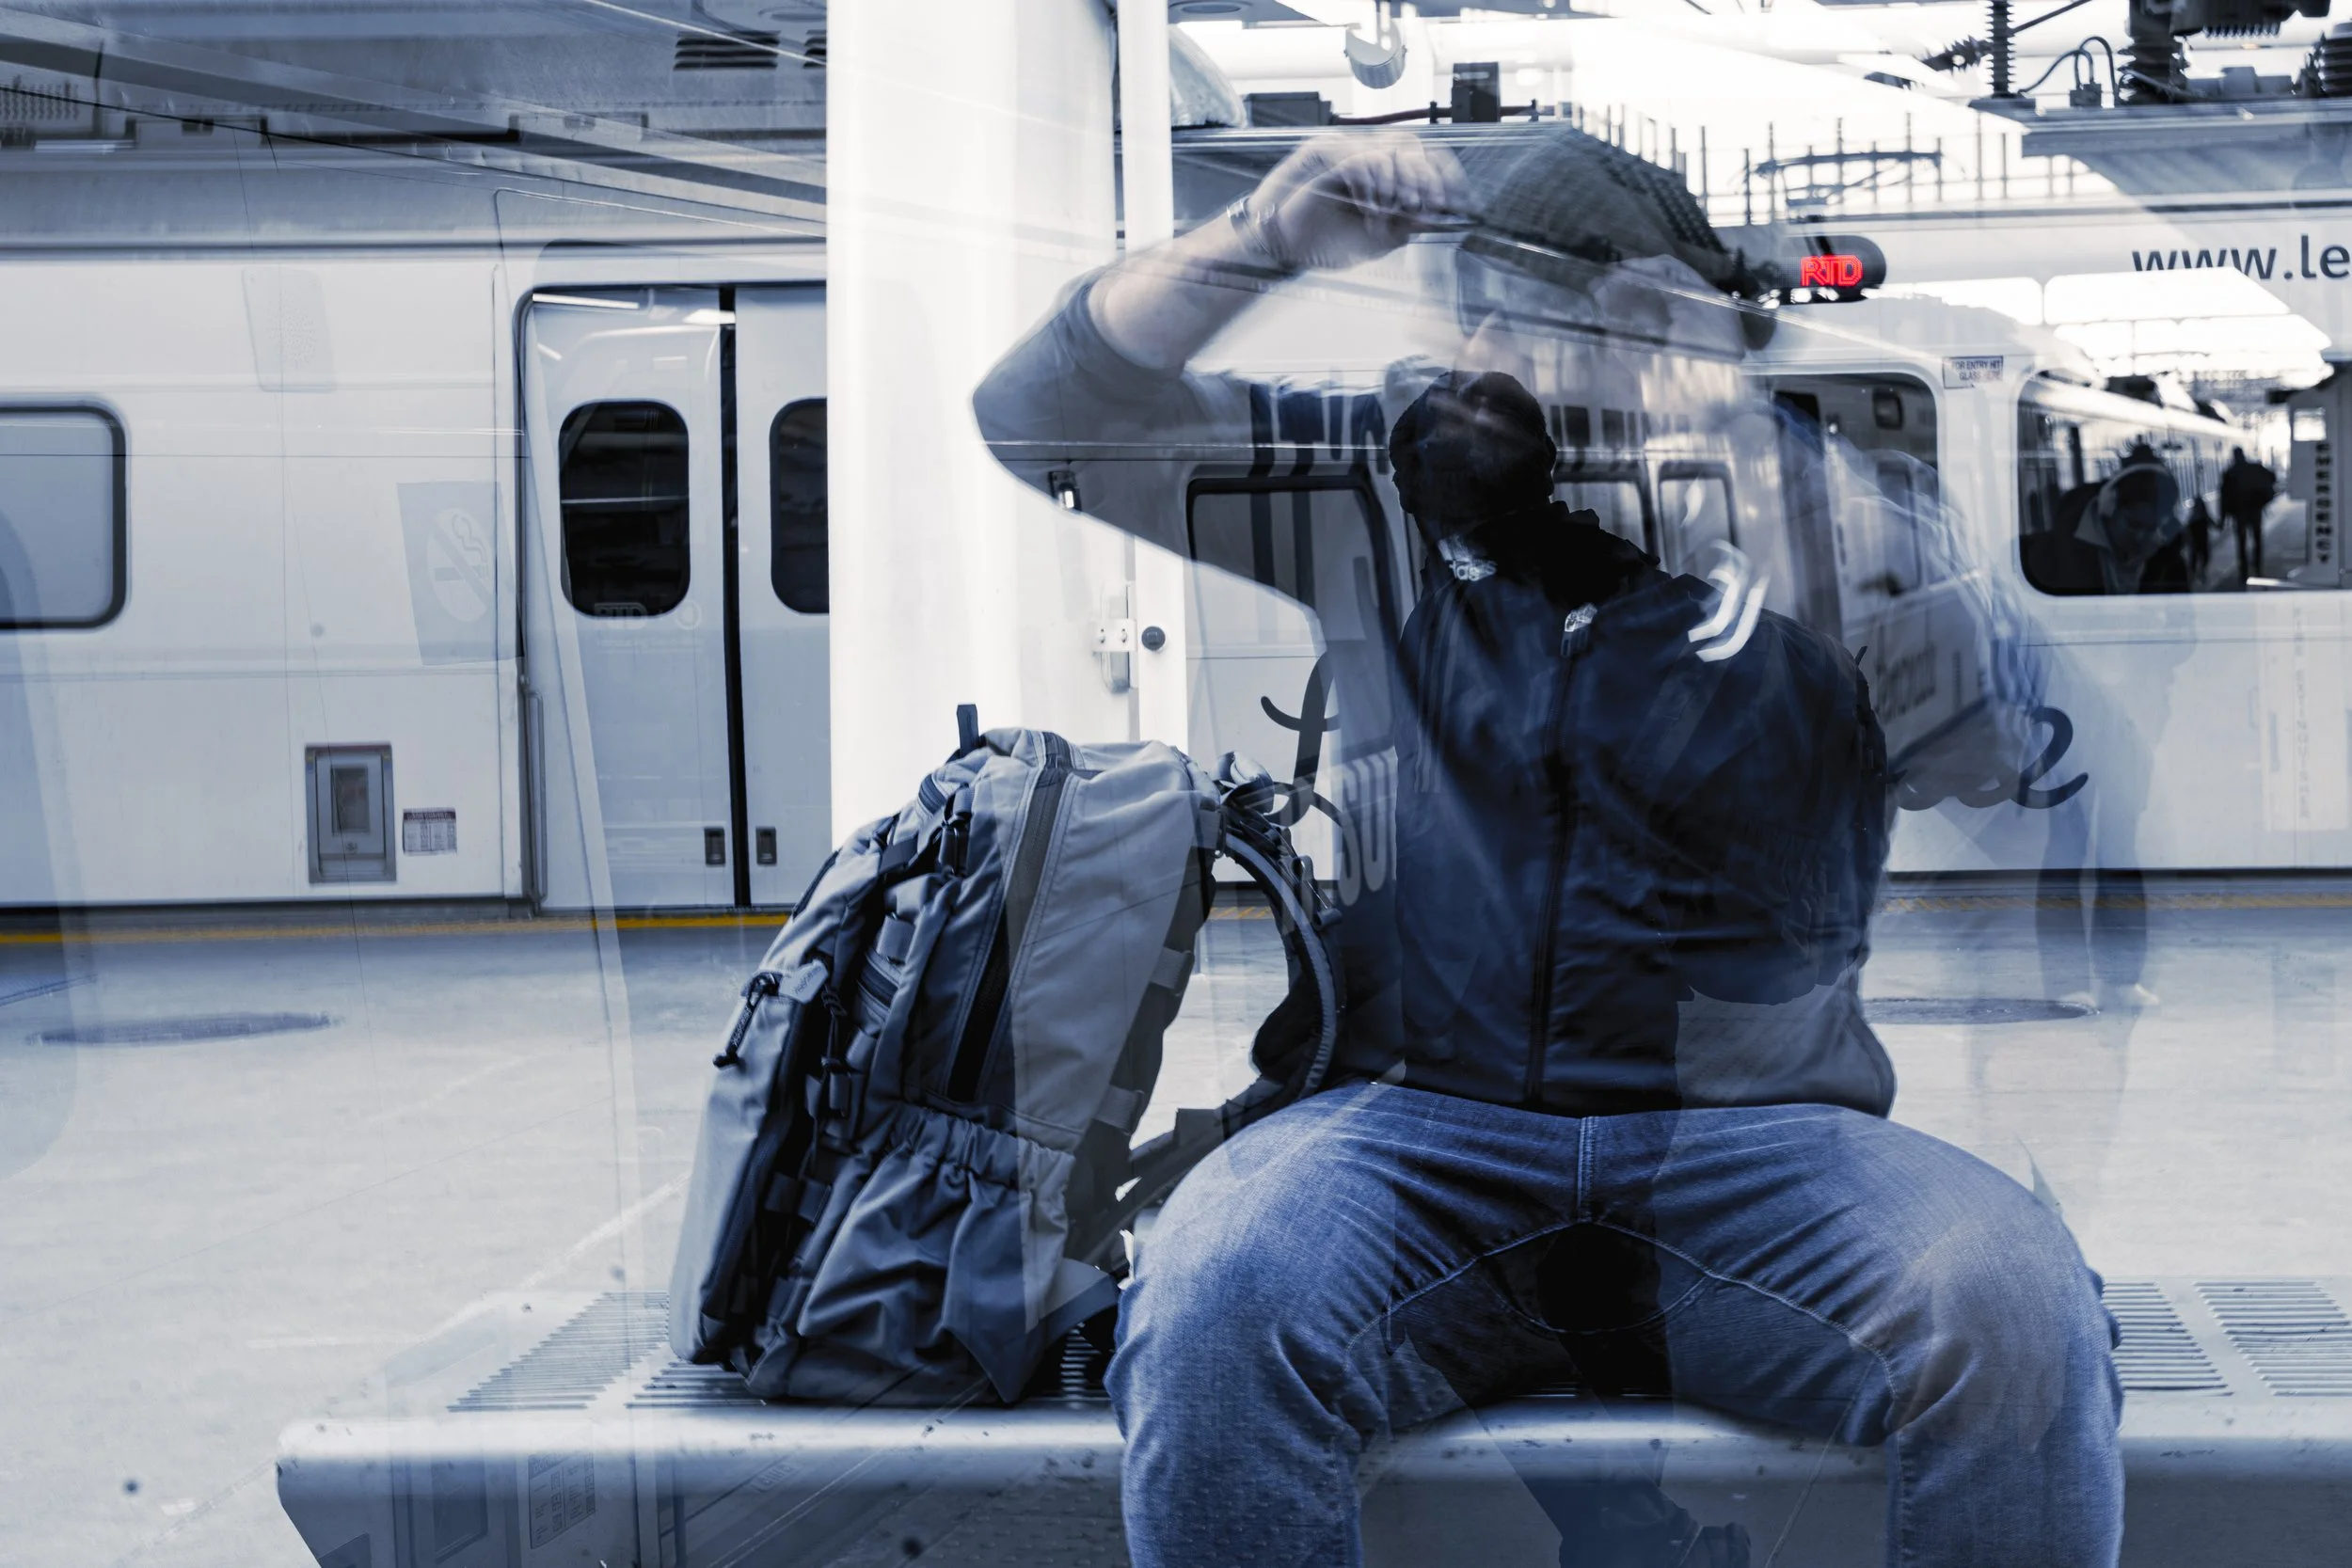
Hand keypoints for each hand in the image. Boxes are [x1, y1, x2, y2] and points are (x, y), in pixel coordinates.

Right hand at [1248, 132, 1467, 272]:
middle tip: (1424, 206)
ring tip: (1391, 213)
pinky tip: (1369, 209)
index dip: (1448, 177)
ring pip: (1391, 152)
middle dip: (1426, 180)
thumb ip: (1407, 227)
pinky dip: (1372, 185)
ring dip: (1398, 184)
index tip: (1461, 202)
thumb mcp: (1380, 241)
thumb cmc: (1332, 242)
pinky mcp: (1333, 164)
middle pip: (1415, 150)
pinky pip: (1362, 161)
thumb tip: (1437, 215)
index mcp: (1392, 181)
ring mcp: (1356, 162)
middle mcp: (1377, 166)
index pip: (1429, 162)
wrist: (1292, 249)